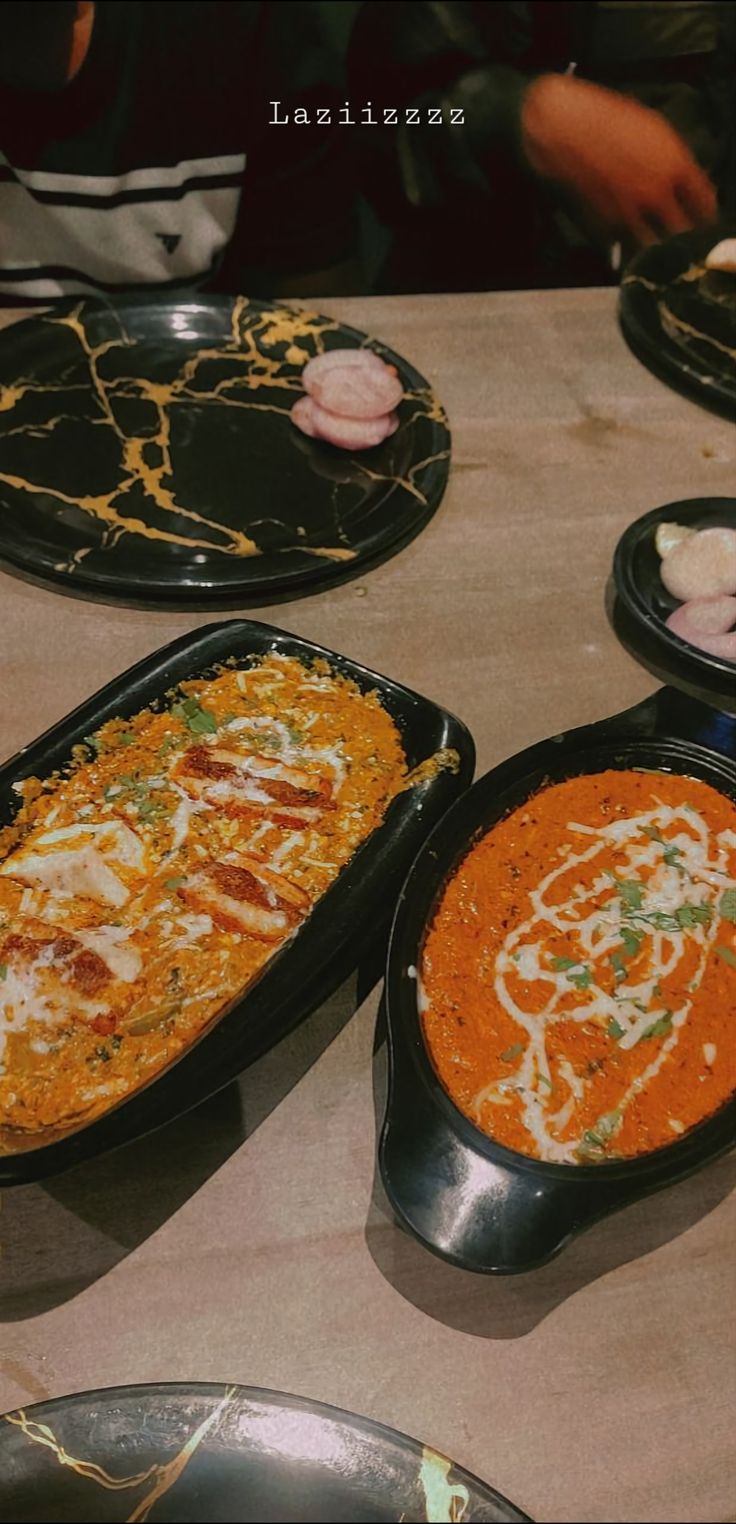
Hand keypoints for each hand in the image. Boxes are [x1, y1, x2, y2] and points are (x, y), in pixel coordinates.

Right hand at [521, 74, 716, 244]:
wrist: (563, 127)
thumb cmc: (608, 117)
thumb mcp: (654, 128)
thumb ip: (675, 160)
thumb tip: (686, 183)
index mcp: (675, 166)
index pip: (706, 207)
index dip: (706, 216)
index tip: (702, 219)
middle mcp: (656, 194)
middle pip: (683, 233)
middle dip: (685, 235)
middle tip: (681, 234)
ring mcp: (630, 213)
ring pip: (654, 246)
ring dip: (656, 244)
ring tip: (655, 240)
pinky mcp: (604, 226)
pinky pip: (625, 243)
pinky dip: (628, 243)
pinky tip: (627, 232)